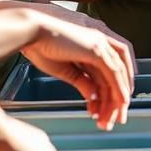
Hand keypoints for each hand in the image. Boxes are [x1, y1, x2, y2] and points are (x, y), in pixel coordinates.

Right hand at [22, 13, 133, 130]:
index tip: (109, 108)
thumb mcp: (65, 69)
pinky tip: (120, 102)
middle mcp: (100, 42)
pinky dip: (118, 89)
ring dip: (118, 98)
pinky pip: (113, 72)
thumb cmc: (40, 45)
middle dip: (118, 97)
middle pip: (118, 73)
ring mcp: (99, 43)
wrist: (30, 32)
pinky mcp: (96, 49)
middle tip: (117, 118)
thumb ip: (82, 80)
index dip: (112, 90)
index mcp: (92, 44)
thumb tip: (94, 95)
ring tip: (114, 118)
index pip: (110, 70)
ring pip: (118, 75)